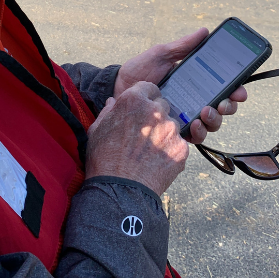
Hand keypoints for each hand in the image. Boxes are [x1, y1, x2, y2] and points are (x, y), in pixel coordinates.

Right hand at [85, 81, 188, 196]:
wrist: (120, 189)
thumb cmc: (103, 158)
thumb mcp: (97, 129)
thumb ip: (108, 111)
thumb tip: (112, 102)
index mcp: (134, 100)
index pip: (149, 88)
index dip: (146, 97)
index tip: (143, 109)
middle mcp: (156, 110)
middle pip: (163, 105)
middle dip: (156, 115)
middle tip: (145, 133)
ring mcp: (171, 129)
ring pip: (172, 124)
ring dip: (165, 133)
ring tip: (150, 151)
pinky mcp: (181, 148)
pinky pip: (179, 144)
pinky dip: (171, 150)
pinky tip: (158, 162)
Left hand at [114, 29, 247, 144]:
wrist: (117, 89)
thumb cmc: (139, 71)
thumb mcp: (162, 55)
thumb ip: (183, 46)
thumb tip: (204, 31)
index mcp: (196, 83)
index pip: (223, 88)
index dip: (236, 90)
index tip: (239, 89)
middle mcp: (194, 101)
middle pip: (223, 108)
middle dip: (229, 106)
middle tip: (223, 101)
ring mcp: (185, 117)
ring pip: (212, 124)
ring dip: (216, 119)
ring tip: (207, 111)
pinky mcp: (174, 130)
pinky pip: (194, 137)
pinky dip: (199, 132)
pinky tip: (194, 123)